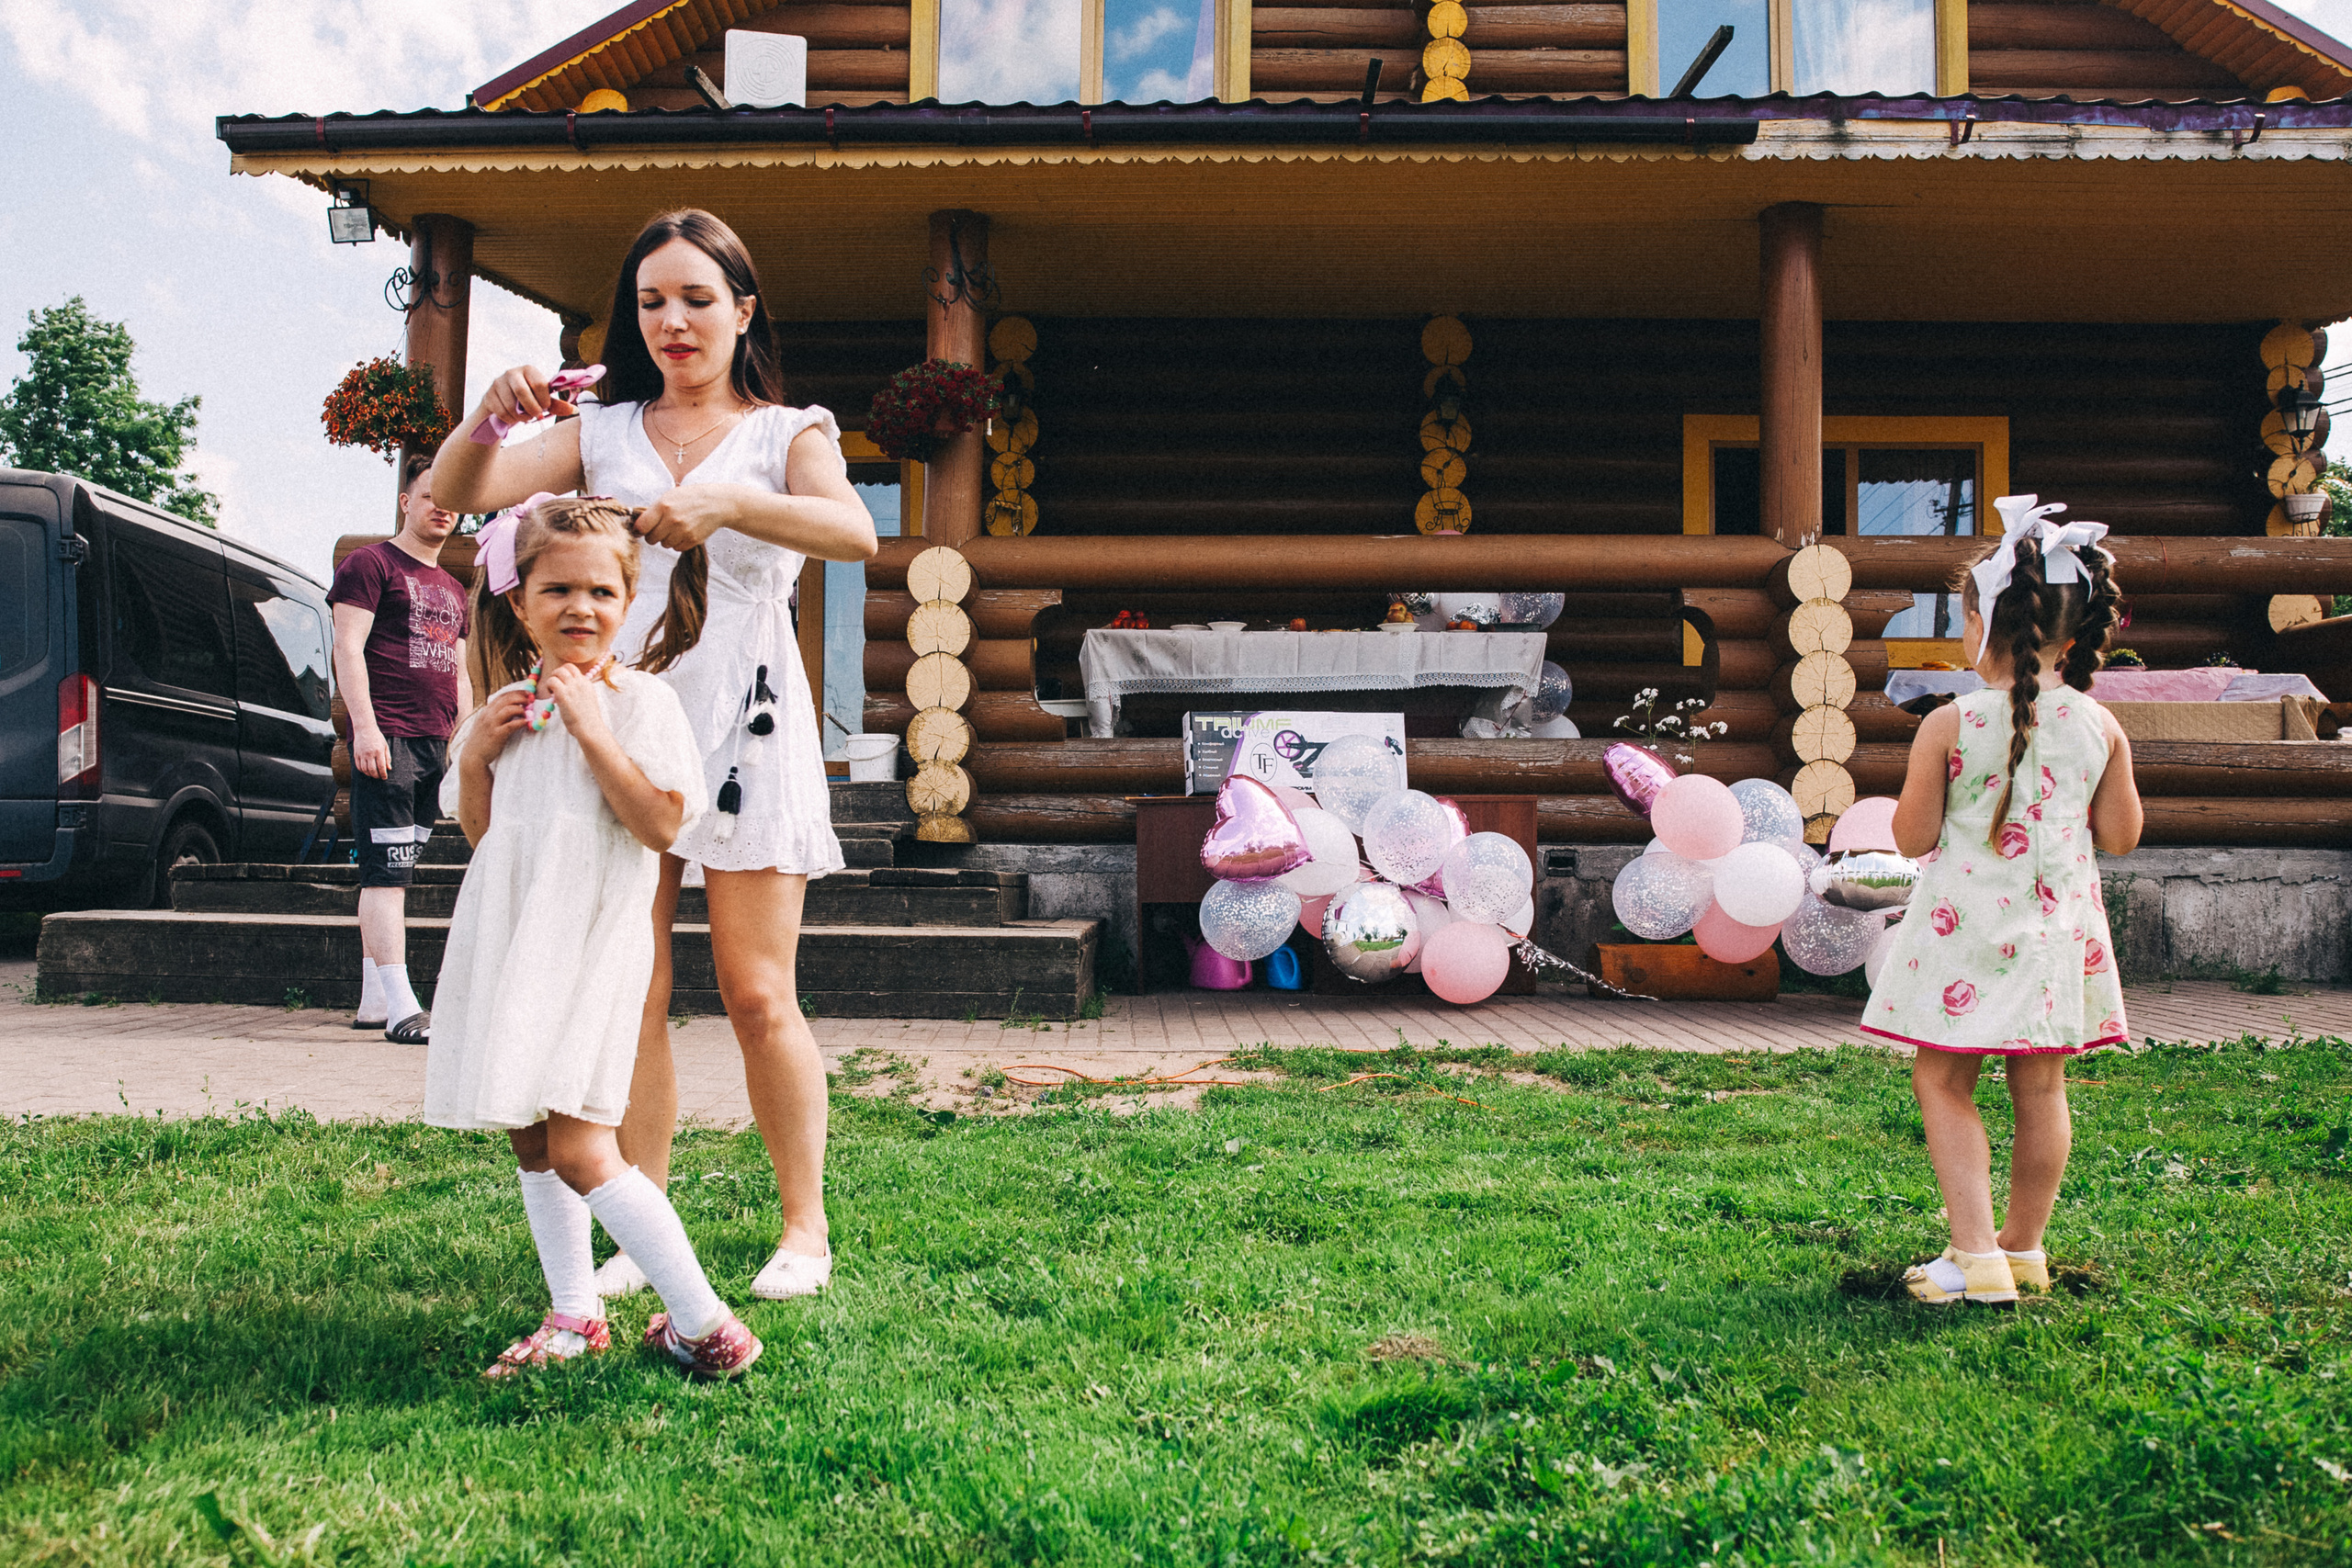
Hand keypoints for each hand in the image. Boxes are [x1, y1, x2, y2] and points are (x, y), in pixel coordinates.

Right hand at [352, 726, 390, 779]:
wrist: (365, 729)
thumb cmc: (377, 737)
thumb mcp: (385, 746)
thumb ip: (387, 757)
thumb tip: (388, 768)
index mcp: (378, 751)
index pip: (381, 767)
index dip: (383, 774)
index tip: (385, 777)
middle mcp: (369, 753)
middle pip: (372, 770)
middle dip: (376, 776)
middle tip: (379, 777)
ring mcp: (361, 754)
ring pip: (364, 769)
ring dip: (369, 774)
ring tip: (373, 775)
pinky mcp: (356, 754)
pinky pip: (358, 766)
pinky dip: (362, 771)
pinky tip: (366, 771)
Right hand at [466, 689, 533, 765]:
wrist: (473, 756)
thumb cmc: (482, 740)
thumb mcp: (486, 723)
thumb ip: (496, 715)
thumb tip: (513, 709)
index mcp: (486, 711)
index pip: (503, 696)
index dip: (517, 693)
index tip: (528, 694)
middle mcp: (488, 714)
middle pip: (507, 699)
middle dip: (522, 697)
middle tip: (531, 701)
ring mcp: (491, 724)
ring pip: (509, 709)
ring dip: (521, 709)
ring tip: (527, 715)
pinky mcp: (496, 734)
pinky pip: (511, 725)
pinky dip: (521, 722)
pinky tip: (526, 723)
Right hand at [476, 365, 576, 433]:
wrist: (501, 406)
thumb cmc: (526, 401)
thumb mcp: (541, 400)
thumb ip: (556, 404)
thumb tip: (574, 409)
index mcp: (529, 370)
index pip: (539, 383)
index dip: (544, 400)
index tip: (546, 407)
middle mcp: (511, 373)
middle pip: (523, 392)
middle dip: (532, 409)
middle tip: (536, 415)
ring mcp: (498, 383)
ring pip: (511, 405)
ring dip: (521, 417)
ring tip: (525, 417)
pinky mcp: (488, 396)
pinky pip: (502, 412)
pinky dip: (511, 420)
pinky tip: (514, 418)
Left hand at [540, 660, 613, 745]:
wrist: (590, 728)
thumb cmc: (588, 719)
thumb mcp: (588, 700)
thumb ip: (580, 692)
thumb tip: (569, 690)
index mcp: (587, 683)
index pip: (574, 669)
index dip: (565, 673)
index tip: (562, 683)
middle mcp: (580, 682)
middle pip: (566, 666)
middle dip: (557, 674)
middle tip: (554, 686)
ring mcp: (572, 687)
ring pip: (558, 671)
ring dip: (552, 679)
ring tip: (552, 691)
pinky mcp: (563, 693)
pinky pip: (551, 681)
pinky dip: (548, 686)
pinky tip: (551, 695)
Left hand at [634, 483, 753, 551]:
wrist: (716, 503)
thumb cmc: (690, 498)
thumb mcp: (669, 496)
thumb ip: (653, 510)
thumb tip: (638, 525)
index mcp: (663, 506)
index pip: (641, 527)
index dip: (640, 530)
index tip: (642, 529)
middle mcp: (671, 520)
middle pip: (651, 539)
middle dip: (654, 535)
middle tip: (662, 527)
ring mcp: (683, 531)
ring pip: (664, 545)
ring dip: (668, 539)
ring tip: (677, 527)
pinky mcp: (692, 540)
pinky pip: (677, 548)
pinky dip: (679, 543)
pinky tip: (685, 532)